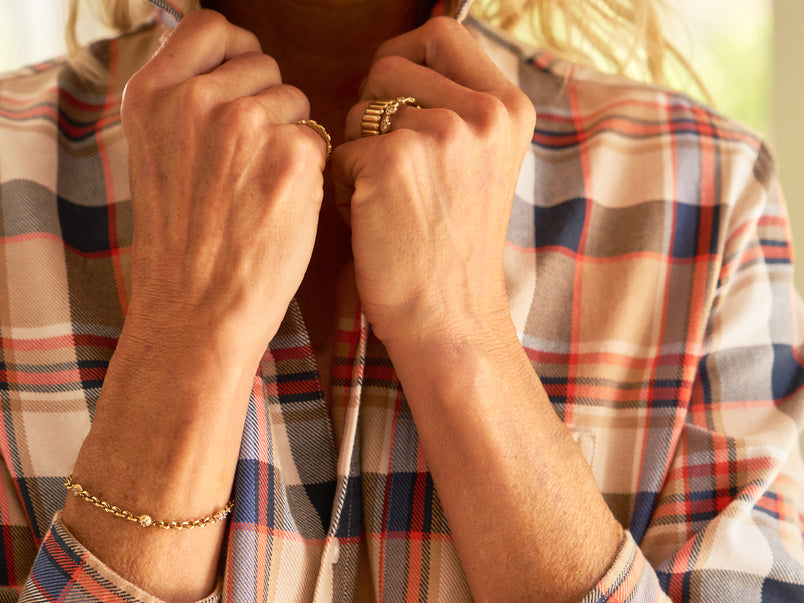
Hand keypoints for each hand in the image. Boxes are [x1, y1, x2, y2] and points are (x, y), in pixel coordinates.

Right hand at [120, 8, 327, 368]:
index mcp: (150, 94)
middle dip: (264, 106)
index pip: (211, 27)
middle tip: (243, 171)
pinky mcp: (291, 153)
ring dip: (288, 138)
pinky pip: (317, 138)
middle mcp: (193, 99)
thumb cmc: (181, 250)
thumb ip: (184, 105)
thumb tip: (231, 65)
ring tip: (257, 193)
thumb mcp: (156, 159)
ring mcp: (243, 123)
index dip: (234, 55)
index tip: (238, 91)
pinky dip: (308, 173)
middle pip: (260, 63)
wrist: (195, 314)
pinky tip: (280, 209)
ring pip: (293, 99)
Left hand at [331, 17, 534, 349]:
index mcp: (509, 107)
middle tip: (390, 172)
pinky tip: (372, 225)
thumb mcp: (482, 168)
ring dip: (358, 155)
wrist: (450, 321)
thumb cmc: (453, 254)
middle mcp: (481, 112)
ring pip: (359, 112)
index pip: (440, 33)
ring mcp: (438, 133)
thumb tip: (405, 61)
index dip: (404, 60)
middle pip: (388, 67)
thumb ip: (460, 111)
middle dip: (373, 114)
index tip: (395, 102)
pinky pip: (340, 152)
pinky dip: (343, 190)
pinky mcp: (391, 161)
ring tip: (386, 206)